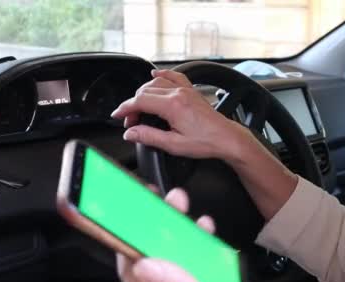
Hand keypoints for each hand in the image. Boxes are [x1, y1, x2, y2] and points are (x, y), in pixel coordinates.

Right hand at [111, 69, 250, 161]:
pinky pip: (173, 76)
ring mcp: (186, 90)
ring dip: (143, 93)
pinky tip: (154, 75)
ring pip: (156, 82)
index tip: (118, 116)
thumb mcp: (174, 145)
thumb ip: (149, 137)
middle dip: (133, 105)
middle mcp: (179, 93)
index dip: (125, 108)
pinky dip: (161, 75)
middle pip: (145, 91)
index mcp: (173, 105)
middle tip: (131, 121)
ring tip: (140, 109)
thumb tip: (130, 133)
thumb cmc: (206, 142)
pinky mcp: (191, 91)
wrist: (226, 138)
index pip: (140, 101)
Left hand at [118, 188, 285, 281]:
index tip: (138, 207)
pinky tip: (206, 248)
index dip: (132, 234)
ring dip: (176, 242)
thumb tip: (147, 265)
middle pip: (147, 268)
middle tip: (171, 204)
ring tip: (190, 219)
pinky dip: (192, 260)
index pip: (132, 271)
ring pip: (166, 272)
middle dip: (156, 230)